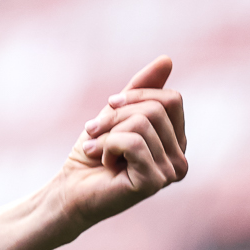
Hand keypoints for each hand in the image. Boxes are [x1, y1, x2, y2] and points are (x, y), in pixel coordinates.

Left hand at [51, 56, 187, 234]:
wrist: (69, 190)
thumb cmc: (92, 155)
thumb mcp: (115, 114)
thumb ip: (141, 90)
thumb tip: (167, 59)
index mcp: (176, 142)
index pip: (172, 99)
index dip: (136, 95)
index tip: (108, 106)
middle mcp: (181, 159)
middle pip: (156, 109)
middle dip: (116, 115)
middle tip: (94, 132)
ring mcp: (171, 173)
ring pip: (142, 123)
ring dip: (108, 133)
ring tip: (96, 150)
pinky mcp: (154, 182)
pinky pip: (132, 142)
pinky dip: (107, 146)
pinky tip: (102, 163)